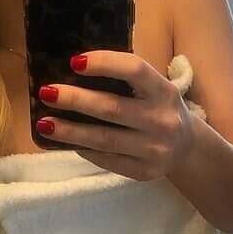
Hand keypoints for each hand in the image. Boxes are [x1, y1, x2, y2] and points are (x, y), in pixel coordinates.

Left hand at [36, 50, 195, 180]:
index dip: (105, 63)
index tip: (74, 62)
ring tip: (45, 124)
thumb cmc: (159, 108)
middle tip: (47, 92)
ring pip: (104, 140)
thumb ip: (126, 80)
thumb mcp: (154, 88)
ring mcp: (154, 149)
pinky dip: (83, 149)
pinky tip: (66, 142)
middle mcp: (162, 120)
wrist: (188, 148)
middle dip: (75, 100)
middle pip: (112, 108)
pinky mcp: (144, 172)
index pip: (135, 70)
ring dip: (70, 132)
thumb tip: (75, 70)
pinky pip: (106, 160)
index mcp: (164, 91)